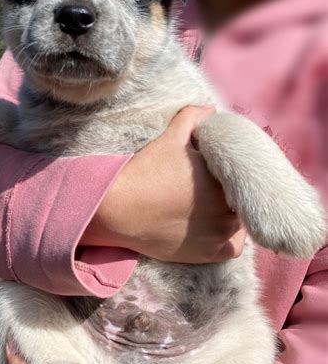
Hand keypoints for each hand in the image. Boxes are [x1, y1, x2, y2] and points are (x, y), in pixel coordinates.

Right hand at [81, 106, 245, 262]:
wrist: (119, 210)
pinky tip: (217, 227)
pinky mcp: (208, 254)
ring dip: (232, 213)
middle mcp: (228, 209)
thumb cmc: (145, 172)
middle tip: (213, 186)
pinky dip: (230, 238)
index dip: (233, 170)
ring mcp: (219, 233)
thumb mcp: (169, 138)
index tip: (220, 169)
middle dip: (231, 191)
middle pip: (242, 198)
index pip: (244, 174)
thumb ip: (193, 118)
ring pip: (240, 221)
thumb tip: (211, 109)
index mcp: (224, 179)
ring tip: (212, 205)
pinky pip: (234, 247)